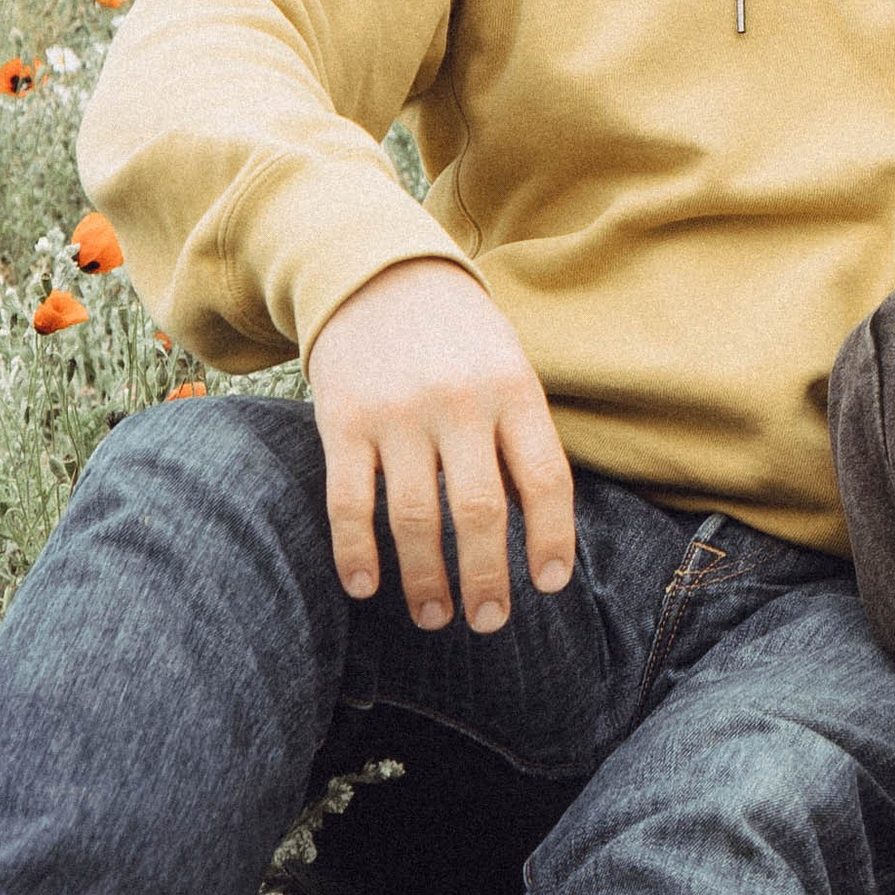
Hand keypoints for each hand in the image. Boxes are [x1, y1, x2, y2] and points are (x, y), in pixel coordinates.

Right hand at [310, 257, 574, 633]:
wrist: (378, 272)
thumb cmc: (459, 335)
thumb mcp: (507, 365)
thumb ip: (521, 434)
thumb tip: (538, 528)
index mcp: (513, 388)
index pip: (545, 478)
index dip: (552, 538)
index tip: (549, 584)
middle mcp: (458, 401)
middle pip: (477, 510)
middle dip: (486, 578)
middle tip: (489, 621)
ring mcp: (397, 412)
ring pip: (411, 518)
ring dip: (424, 579)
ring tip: (434, 616)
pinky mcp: (342, 420)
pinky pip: (349, 502)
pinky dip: (356, 552)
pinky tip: (367, 586)